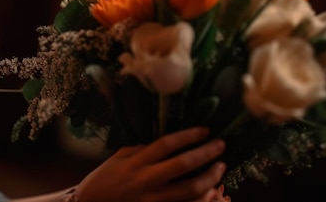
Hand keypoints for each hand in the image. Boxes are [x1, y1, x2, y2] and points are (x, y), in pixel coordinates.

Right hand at [74, 127, 225, 201]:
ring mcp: (152, 200)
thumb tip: (167, 142)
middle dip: (206, 154)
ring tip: (220, 168)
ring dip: (209, 178)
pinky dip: (200, 199)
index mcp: (136, 162)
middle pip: (183, 165)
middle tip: (221, 145)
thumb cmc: (105, 179)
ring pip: (189, 191)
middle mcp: (146, 180)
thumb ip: (142, 150)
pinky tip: (210, 191)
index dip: (189, 136)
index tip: (205, 130)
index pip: (167, 144)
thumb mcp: (120, 158)